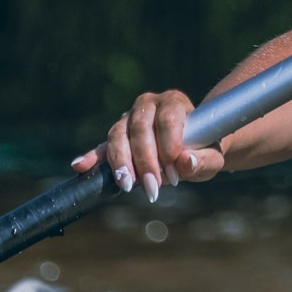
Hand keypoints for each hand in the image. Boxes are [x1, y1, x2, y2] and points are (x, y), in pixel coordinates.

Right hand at [72, 88, 223, 207]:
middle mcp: (148, 105)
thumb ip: (203, 160)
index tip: (175, 175)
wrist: (191, 147)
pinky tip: (80, 166)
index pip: (167, 119)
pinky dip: (92, 156)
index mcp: (173, 102)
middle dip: (145, 160)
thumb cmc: (203, 150)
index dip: (169, 146)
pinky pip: (102, 146)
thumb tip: (186, 162)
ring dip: (121, 162)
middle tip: (153, 188)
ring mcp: (128, 119)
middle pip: (140, 128)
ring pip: (118, 135)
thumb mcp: (212, 157)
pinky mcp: (116, 137)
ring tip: (127, 185)